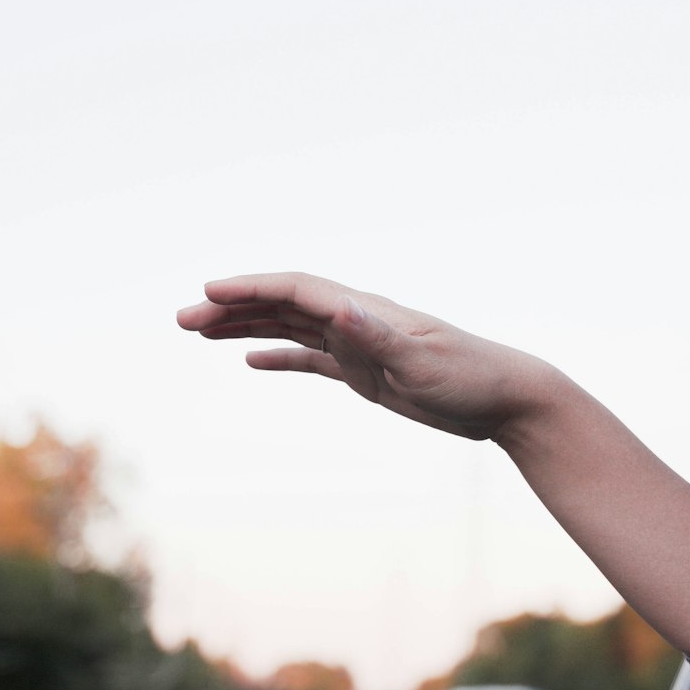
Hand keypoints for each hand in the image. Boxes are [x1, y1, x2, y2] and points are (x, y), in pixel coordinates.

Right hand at [177, 272, 551, 440]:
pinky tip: (251, 359)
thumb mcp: (422, 363)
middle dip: (232, 307)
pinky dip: (279, 354)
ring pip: (290, 327)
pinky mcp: (367, 371)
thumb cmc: (472, 379)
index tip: (207, 293)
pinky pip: (312, 358)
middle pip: (283, 304)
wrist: (507, 400)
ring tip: (199, 331)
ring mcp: (359, 344)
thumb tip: (339, 309)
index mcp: (366, 311)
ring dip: (246, 325)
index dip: (250, 289)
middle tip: (182, 319)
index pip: (296, 290)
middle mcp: (357, 320)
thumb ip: (377, 337)